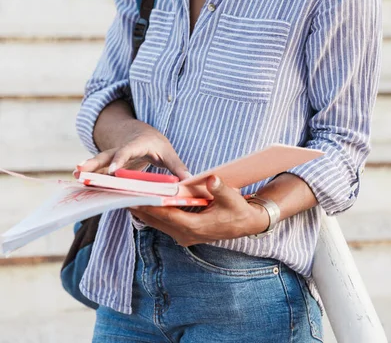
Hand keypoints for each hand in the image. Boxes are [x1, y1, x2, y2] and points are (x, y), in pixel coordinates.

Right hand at [74, 122, 189, 180]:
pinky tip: (78, 184)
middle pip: (107, 155)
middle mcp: (121, 149)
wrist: (141, 134)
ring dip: (87, 169)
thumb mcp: (168, 152)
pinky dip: (88, 177)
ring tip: (75, 176)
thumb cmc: (156, 144)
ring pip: (98, 162)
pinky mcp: (107, 165)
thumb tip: (190, 180)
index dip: (121, 160)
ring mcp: (112, 157)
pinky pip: (97, 171)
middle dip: (94, 163)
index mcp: (137, 144)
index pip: (128, 151)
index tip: (115, 171)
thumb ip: (177, 167)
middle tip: (81, 170)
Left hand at [130, 175, 269, 245]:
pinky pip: (163, 223)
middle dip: (140, 208)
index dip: (151, 206)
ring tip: (126, 198)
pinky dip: (152, 214)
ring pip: (157, 223)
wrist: (245, 225)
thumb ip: (219, 189)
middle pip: (157, 220)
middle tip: (122, 196)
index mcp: (195, 227)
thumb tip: (211, 179)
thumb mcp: (232, 198)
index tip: (135, 198)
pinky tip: (141, 203)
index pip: (167, 216)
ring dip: (143, 211)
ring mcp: (184, 235)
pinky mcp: (184, 233)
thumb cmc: (238, 210)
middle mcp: (186, 234)